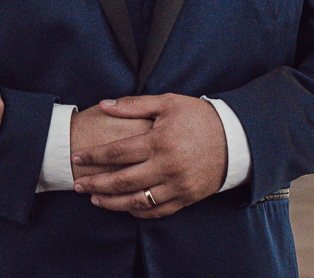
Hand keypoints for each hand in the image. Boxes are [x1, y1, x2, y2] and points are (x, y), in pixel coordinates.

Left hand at [71, 94, 227, 217]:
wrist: (236, 139)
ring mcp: (177, 185)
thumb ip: (134, 104)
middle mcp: (166, 166)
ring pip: (137, 200)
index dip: (93, 156)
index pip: (117, 152)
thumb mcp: (167, 103)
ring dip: (112, 202)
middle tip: (78, 185)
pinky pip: (158, 210)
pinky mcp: (187, 197)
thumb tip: (104, 104)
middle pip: (122, 180)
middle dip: (96, 183)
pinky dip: (139, 211)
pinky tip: (125, 207)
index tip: (77, 158)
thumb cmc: (199, 117)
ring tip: (95, 199)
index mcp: (159, 141)